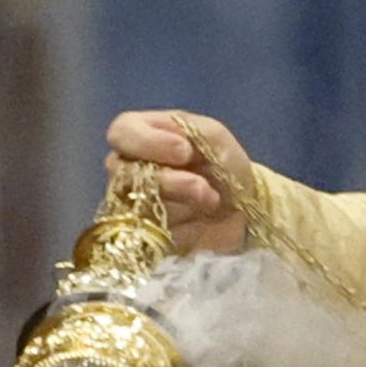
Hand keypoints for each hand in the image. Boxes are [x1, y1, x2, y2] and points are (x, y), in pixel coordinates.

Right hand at [103, 110, 252, 255]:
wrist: (243, 213)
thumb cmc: (225, 168)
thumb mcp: (215, 137)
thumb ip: (191, 130)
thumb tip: (176, 149)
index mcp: (144, 135)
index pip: (122, 131)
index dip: (146, 141)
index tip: (184, 152)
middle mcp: (129, 168)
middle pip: (124, 173)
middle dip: (170, 181)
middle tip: (202, 186)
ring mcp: (132, 203)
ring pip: (137, 204)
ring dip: (181, 204)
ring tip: (210, 203)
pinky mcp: (143, 236)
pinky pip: (150, 232)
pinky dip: (181, 227)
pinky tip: (200, 223)